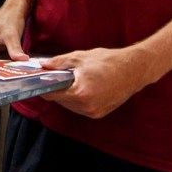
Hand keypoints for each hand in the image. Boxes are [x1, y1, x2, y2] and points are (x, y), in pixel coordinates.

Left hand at [36, 45, 153, 118]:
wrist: (134, 69)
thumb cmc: (108, 61)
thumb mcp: (79, 58)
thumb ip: (58, 63)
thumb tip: (42, 65)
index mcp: (80, 94)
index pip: (53, 94)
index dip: (43, 87)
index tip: (37, 81)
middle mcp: (86, 107)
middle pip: (61, 101)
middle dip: (55, 89)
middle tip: (51, 77)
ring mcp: (94, 112)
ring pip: (70, 105)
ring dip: (66, 95)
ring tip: (67, 81)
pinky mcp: (100, 113)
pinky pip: (81, 108)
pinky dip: (77, 99)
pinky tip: (79, 87)